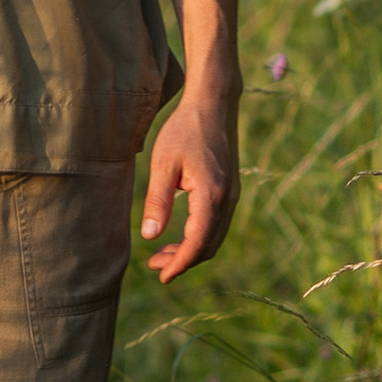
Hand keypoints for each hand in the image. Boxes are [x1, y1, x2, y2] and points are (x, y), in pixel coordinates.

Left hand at [140, 90, 238, 281]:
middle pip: (208, 246)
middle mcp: (227, 200)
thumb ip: (157, 201)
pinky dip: (200, 237)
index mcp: (211, 196)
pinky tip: (180, 234)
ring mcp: (232, 195)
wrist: (213, 104)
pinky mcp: (230, 189)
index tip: (161, 277)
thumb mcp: (163, 164)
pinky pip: (217, 224)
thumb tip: (149, 236)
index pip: (196, 244)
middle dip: (183, 261)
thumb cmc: (184, 130)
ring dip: (191, 251)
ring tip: (162, 254)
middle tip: (154, 265)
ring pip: (215, 237)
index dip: (179, 264)